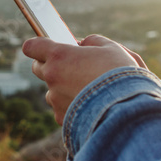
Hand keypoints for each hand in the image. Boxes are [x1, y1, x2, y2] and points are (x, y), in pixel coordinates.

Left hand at [22, 34, 141, 124]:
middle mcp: (52, 77)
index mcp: (59, 56)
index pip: (32, 46)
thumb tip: (83, 45)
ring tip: (88, 89)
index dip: (38, 45)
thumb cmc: (120, 74)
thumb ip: (92, 42)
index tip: (46, 45)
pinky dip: (72, 107)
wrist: (128, 110)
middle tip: (71, 65)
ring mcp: (55, 100)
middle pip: (38, 67)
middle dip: (50, 64)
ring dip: (62, 88)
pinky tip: (91, 106)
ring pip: (52, 91)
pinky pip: (62, 109)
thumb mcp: (110, 48)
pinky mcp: (62, 119)